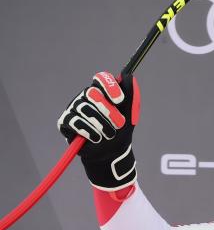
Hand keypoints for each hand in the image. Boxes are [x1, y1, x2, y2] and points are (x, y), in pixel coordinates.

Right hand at [58, 72, 140, 190]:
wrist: (112, 153)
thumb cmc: (120, 131)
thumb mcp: (130, 114)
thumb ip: (132, 95)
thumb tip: (129, 76)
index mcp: (102, 92)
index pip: (101, 79)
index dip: (110, 86)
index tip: (120, 100)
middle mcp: (86, 97)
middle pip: (92, 92)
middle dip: (108, 110)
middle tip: (119, 123)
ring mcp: (74, 108)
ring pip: (84, 108)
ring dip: (101, 124)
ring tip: (109, 134)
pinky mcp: (65, 122)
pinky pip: (74, 121)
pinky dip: (88, 131)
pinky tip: (96, 138)